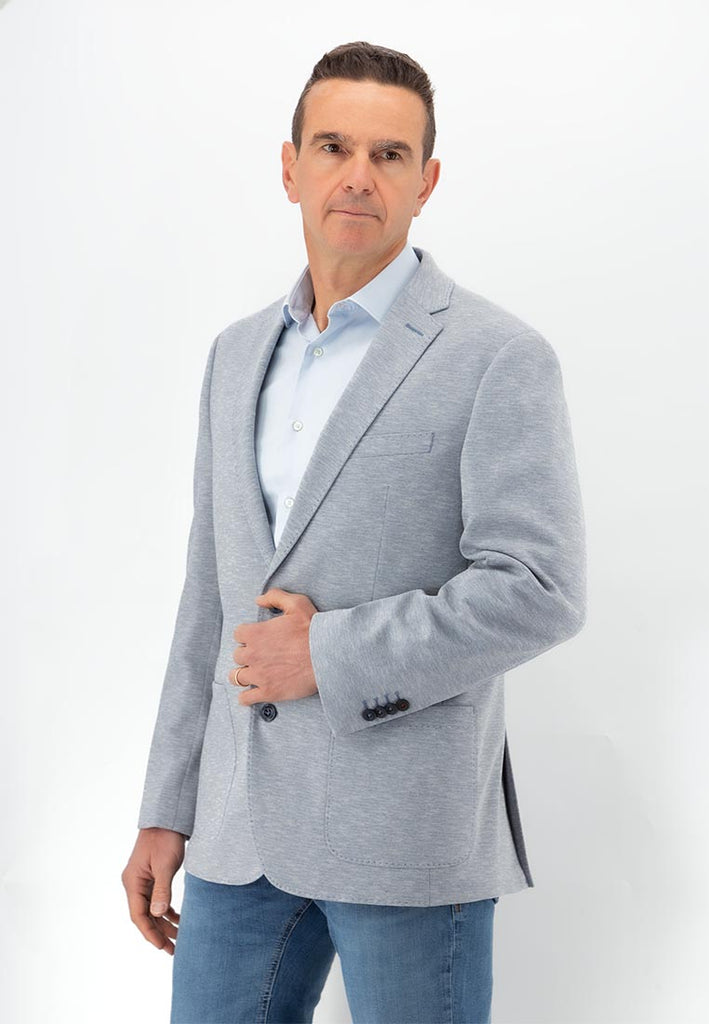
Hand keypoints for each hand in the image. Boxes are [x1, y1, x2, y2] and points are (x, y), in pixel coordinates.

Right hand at [121, 827, 185, 954]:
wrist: (167, 818)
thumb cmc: (165, 838)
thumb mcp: (165, 865)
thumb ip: (162, 890)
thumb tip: (159, 914)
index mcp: (133, 882)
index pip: (138, 915)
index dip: (150, 933)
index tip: (163, 947)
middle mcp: (135, 884)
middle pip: (145, 915)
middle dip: (159, 933)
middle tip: (175, 949)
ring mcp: (143, 881)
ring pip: (152, 909)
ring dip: (164, 923)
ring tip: (180, 937)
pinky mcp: (152, 877)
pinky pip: (157, 900)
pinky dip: (167, 910)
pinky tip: (179, 918)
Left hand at [231, 588, 318, 704]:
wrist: (328, 655)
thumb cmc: (313, 629)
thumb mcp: (297, 603)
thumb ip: (275, 597)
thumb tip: (259, 600)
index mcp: (256, 633)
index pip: (238, 634)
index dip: (248, 635)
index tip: (256, 639)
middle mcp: (253, 654)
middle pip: (237, 655)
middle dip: (246, 655)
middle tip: (258, 656)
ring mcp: (259, 675)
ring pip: (236, 677)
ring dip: (242, 675)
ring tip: (250, 675)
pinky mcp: (268, 692)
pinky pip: (245, 698)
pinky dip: (246, 697)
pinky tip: (250, 694)